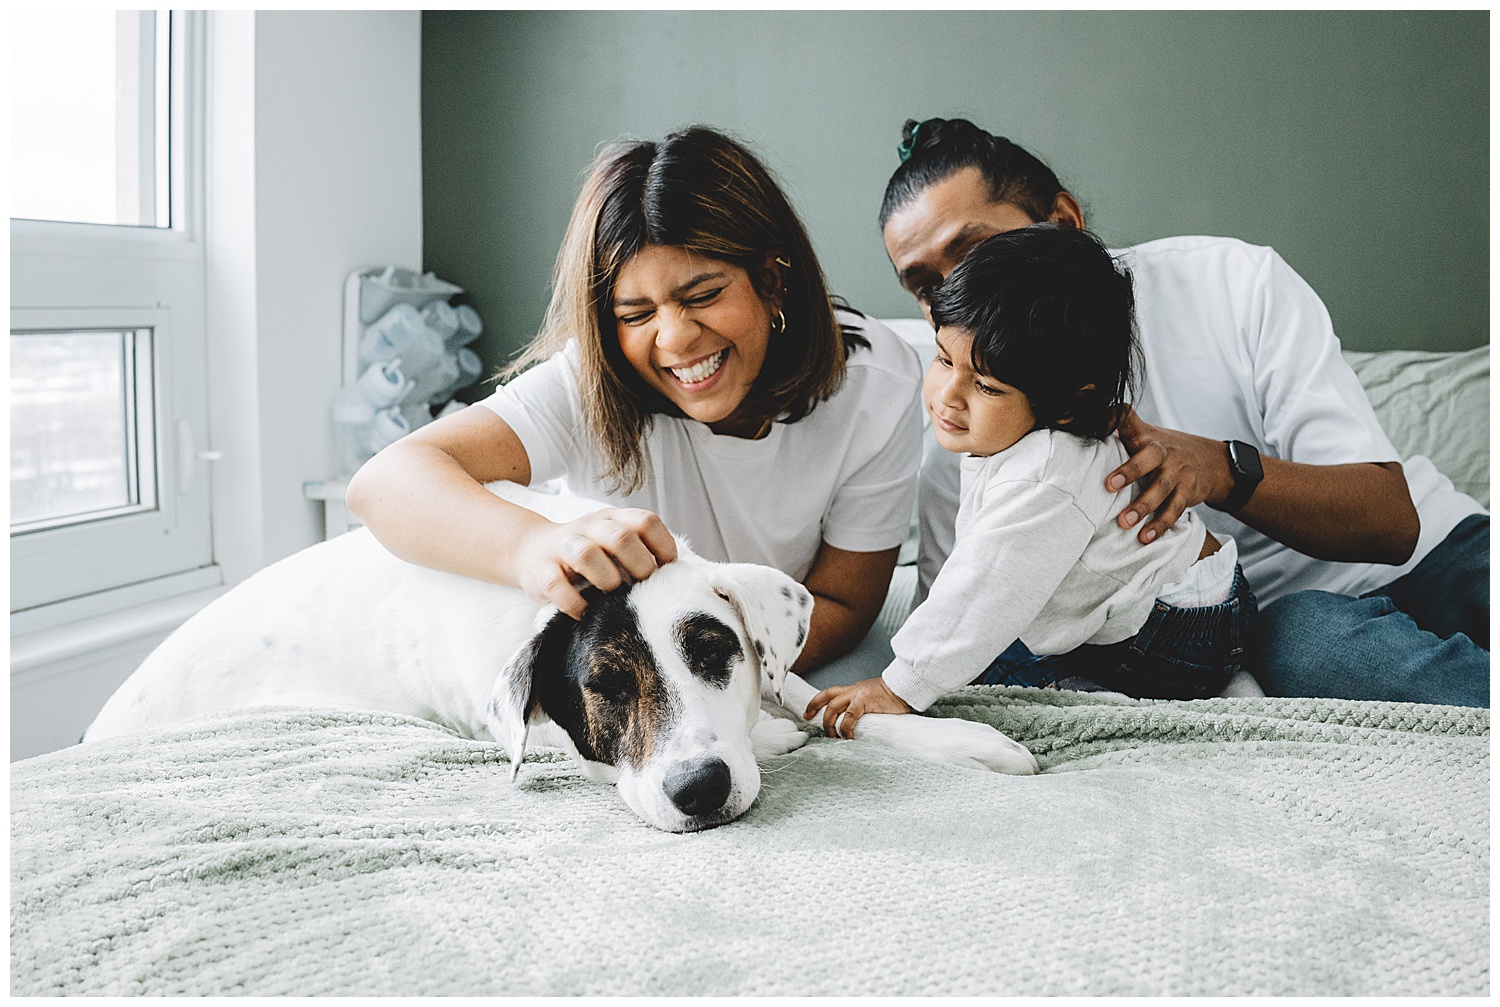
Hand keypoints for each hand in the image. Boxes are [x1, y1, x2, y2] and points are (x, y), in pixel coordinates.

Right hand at [513, 508, 677, 618]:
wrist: (531, 551)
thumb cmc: (587, 555)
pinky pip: (556, 585)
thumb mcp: (613, 544)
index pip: (646, 521)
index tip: (665, 571)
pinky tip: (585, 612)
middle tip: (642, 588)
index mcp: (612, 519)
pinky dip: (574, 603)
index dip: (662, 547)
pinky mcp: (540, 570)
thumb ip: (641, 551)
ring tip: (611, 597)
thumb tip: (678, 575)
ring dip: (607, 580)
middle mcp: (589, 527)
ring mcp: (563, 546)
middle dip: (639, 567)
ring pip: (587, 554)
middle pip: (621, 537)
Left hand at [804, 676, 912, 739]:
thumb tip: (858, 727)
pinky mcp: (864, 700)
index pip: (829, 693)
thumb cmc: (893, 697)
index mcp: (853, 690)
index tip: (807, 714)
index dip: (815, 703)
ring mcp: (857, 694)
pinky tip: (849, 737)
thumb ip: (863, 709)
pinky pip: (849, 716)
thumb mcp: (873, 700)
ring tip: (834, 737)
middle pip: (827, 698)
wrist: (906, 688)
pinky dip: (846, 728)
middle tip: (818, 728)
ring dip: (830, 723)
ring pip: (833, 707)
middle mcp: (852, 690)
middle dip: (817, 713)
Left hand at [1106, 408, 1233, 544]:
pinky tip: (1145, 537)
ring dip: (1143, 506)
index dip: (1112, 418)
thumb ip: (1117, 434)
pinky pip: (1175, 509)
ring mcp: (1178, 471)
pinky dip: (1160, 524)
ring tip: (1124, 523)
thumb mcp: (1144, 438)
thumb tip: (1071, 428)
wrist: (1213, 463)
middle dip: (1130, 471)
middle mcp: (1163, 451)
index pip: (1128, 418)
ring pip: (1162, 487)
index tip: (1095, 425)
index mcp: (1145, 436)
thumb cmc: (1163, 452)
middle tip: (1109, 486)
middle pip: (1150, 456)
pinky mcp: (1188, 491)